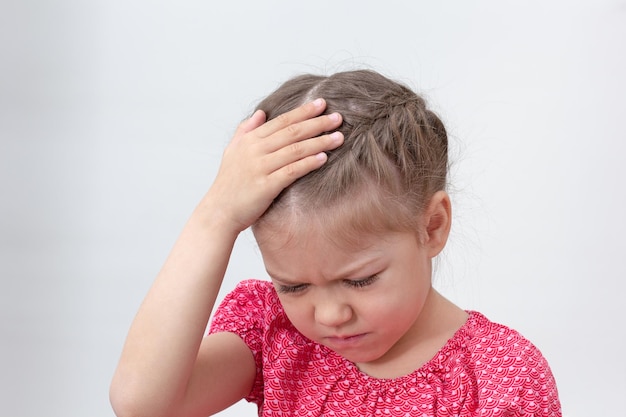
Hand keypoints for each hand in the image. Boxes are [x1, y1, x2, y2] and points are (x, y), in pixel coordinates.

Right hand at [205, 98, 343, 233]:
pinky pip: (291, 171)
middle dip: (316, 123)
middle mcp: (255, 150)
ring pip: (295, 149)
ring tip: (339, 137)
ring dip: (319, 142)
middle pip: (291, 132)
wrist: (219, 212)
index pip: (281, 121)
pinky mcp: (266, 186)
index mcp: (250, 140)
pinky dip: (308, 163)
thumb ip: (245, 130)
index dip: (303, 112)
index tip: (321, 104)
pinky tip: (324, 158)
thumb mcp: (232, 151)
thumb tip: (261, 112)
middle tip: (338, 117)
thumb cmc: (229, 183)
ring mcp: (260, 168)